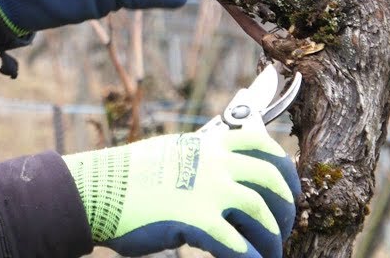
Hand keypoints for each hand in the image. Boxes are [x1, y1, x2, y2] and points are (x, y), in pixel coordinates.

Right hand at [63, 128, 298, 257]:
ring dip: (272, 238)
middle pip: (271, 179)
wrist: (100, 189)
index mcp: (209, 144)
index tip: (289, 184)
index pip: (261, 143)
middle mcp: (215, 163)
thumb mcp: (173, 152)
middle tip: (285, 225)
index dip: (283, 165)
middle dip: (286, 205)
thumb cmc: (129, 176)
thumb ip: (201, 159)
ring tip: (271, 252)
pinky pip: (238, 245)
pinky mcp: (198, 221)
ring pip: (262, 214)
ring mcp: (209, 191)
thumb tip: (221, 173)